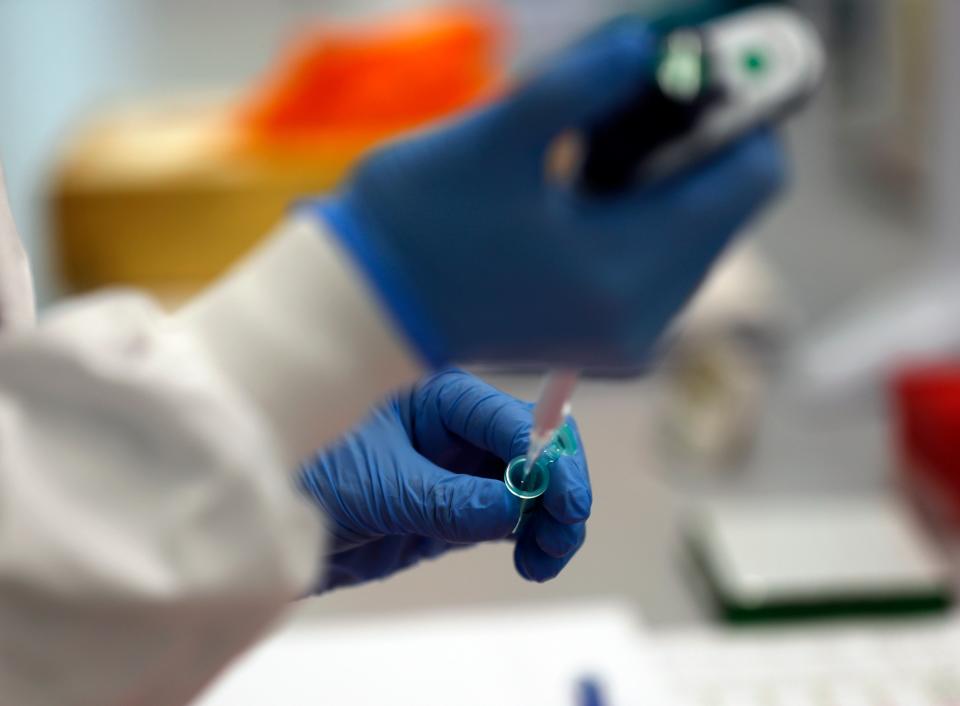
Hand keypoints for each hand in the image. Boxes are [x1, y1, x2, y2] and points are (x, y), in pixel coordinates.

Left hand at [299, 370, 590, 591]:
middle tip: (563, 534)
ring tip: (543, 560)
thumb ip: (450, 500)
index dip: (547, 456)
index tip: (564, 500)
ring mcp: (468, 469)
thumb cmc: (320, 484)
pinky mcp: (466, 507)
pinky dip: (536, 539)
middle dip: (559, 489)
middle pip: (539, 450)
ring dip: (554, 521)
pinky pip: (519, 519)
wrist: (287, 531)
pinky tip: (533, 562)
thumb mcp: (384, 491)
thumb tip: (517, 508)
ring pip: (537, 488)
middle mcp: (463, 428)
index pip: (511, 419)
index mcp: (442, 400)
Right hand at [310, 19, 784, 368]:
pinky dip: (641, 214)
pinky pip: (659, 262)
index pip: (748, 178)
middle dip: (694, 141)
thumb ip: (589, 80)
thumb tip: (649, 48)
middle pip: (725, 206)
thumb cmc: (418, 224)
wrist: (366, 308)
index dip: (741, 110)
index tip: (699, 68)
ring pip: (693, 233)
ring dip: (664, 176)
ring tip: (597, 141)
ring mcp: (628, 334)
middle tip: (638, 94)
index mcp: (627, 272)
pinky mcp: (607, 335)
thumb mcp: (502, 133)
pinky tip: (588, 185)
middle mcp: (645, 317)